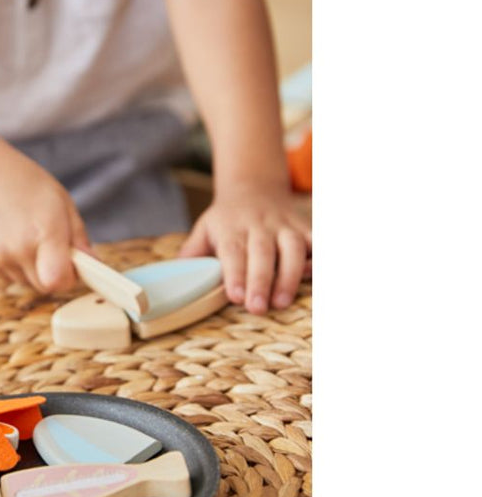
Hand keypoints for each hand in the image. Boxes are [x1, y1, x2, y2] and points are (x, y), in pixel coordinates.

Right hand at [0, 143, 89, 293]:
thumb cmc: (25, 183)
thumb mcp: (61, 202)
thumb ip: (78, 237)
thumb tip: (92, 265)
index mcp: (45, 231)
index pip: (58, 281)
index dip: (68, 278)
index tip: (70, 266)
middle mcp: (18, 248)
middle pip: (44, 286)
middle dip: (52, 274)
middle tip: (49, 247)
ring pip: (25, 282)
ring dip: (31, 269)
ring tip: (25, 236)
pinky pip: (6, 276)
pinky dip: (12, 264)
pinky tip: (8, 238)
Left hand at [179, 183, 310, 313]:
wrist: (253, 188)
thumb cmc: (225, 219)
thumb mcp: (204, 229)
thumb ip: (193, 253)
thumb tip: (178, 278)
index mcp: (231, 228)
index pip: (233, 252)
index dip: (235, 275)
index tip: (236, 297)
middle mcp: (259, 225)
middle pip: (262, 253)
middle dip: (261, 281)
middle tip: (257, 308)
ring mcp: (285, 226)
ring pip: (292, 248)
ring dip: (290, 276)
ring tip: (282, 302)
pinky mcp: (305, 228)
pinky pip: (317, 241)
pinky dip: (319, 258)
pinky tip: (315, 276)